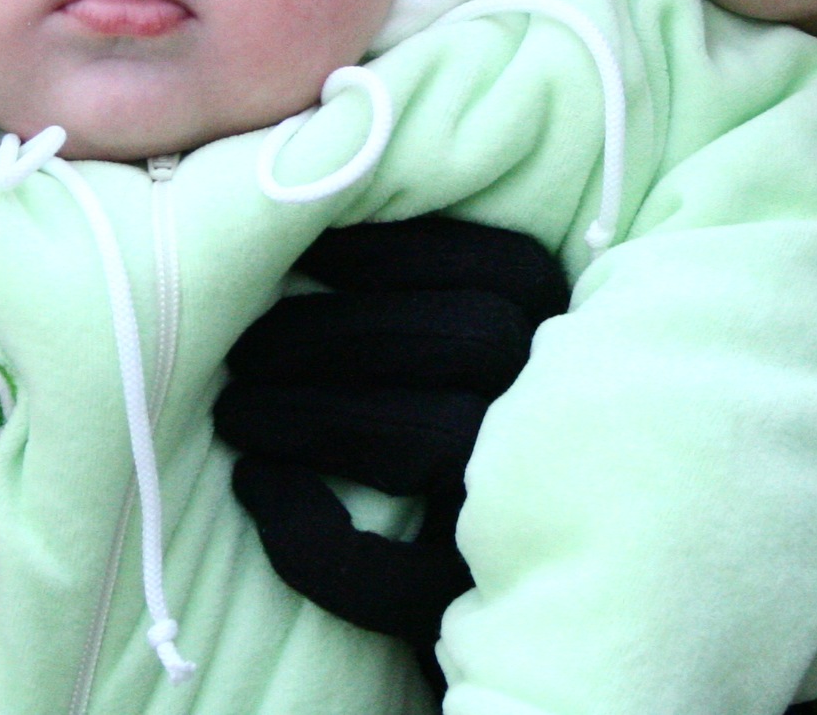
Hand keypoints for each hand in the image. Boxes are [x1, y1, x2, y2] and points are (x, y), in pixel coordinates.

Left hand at [216, 216, 566, 645]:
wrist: (522, 599)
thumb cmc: (464, 442)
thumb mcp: (478, 355)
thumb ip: (430, 289)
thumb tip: (317, 207)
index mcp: (582, 341)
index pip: (509, 270)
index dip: (403, 251)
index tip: (310, 247)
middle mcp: (580, 418)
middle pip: (467, 340)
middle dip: (336, 333)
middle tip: (242, 348)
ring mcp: (548, 517)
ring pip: (429, 439)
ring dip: (309, 417)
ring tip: (234, 410)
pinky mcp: (499, 610)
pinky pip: (396, 578)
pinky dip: (310, 538)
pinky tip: (258, 489)